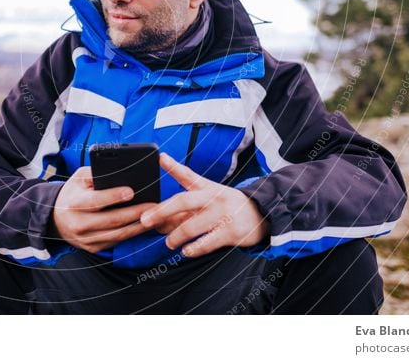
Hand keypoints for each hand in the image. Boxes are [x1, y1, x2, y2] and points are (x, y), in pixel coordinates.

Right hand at [50, 166, 157, 253]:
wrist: (56, 219)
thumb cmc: (73, 194)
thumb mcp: (78, 179)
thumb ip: (94, 174)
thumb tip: (116, 173)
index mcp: (74, 204)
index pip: (95, 200)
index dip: (113, 196)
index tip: (130, 191)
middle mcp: (79, 223)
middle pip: (111, 220)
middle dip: (135, 213)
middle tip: (153, 205)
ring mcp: (86, 238)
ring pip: (117, 234)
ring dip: (138, 226)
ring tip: (155, 217)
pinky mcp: (93, 247)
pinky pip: (116, 241)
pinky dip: (132, 234)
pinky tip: (144, 226)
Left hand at [140, 153, 269, 258]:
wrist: (262, 213)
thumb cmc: (228, 206)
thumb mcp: (210, 197)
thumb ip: (186, 208)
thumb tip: (160, 221)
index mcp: (207, 188)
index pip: (188, 175)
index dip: (173, 166)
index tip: (160, 157)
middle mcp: (213, 198)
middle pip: (183, 201)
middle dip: (161, 211)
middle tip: (145, 220)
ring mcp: (222, 214)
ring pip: (190, 226)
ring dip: (175, 236)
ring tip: (169, 243)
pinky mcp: (230, 232)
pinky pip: (206, 243)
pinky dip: (193, 249)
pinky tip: (186, 251)